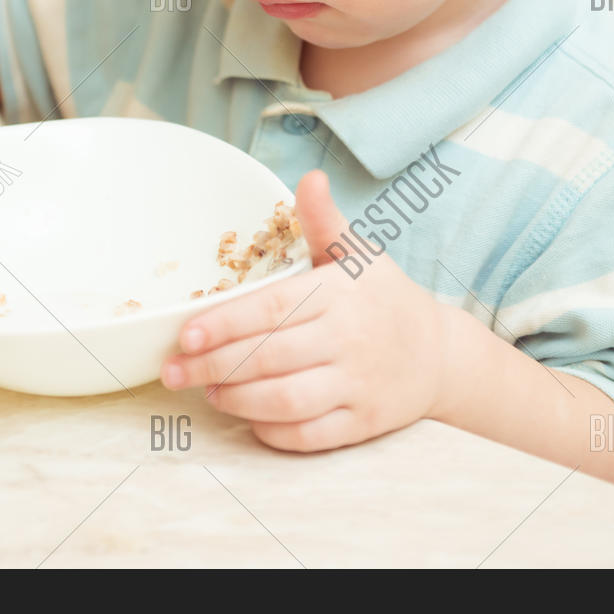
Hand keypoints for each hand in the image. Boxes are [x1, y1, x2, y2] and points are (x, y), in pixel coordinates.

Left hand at [160, 169, 451, 450]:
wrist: (439, 354)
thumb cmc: (383, 298)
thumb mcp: (358, 253)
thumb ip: (324, 220)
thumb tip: (310, 177)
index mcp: (338, 293)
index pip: (271, 309)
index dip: (224, 324)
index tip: (185, 335)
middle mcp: (347, 339)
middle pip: (268, 356)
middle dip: (213, 366)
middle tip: (174, 371)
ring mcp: (357, 384)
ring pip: (286, 399)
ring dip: (238, 400)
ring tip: (208, 392)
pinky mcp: (363, 423)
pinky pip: (312, 436)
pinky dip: (275, 432)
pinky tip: (249, 420)